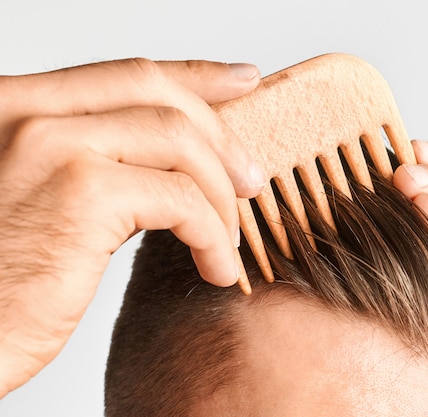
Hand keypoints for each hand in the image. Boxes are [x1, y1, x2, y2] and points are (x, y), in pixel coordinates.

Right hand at [0, 59, 264, 396]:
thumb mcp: (42, 201)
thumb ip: (98, 169)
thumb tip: (171, 167)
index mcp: (15, 108)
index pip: (123, 74)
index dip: (194, 74)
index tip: (242, 80)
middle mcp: (27, 112)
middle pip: (157, 94)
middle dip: (220, 135)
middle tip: (249, 179)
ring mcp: (52, 144)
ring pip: (179, 142)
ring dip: (219, 195)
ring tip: (229, 239)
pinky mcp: (82, 192)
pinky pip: (182, 198)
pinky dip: (213, 235)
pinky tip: (216, 267)